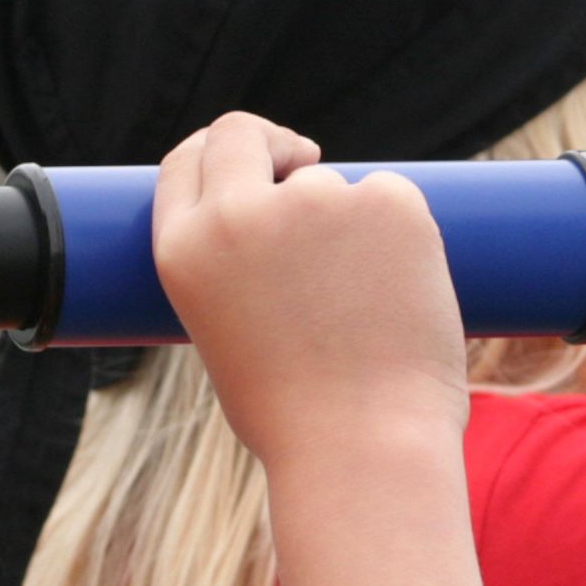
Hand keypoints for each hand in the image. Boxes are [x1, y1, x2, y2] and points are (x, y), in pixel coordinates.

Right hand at [150, 111, 468, 463]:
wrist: (365, 450)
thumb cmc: (299, 420)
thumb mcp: (231, 338)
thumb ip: (240, 271)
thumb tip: (285, 231)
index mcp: (184, 250)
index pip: (185, 162)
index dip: (216, 152)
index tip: (249, 156)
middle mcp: (238, 214)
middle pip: (241, 134)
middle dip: (271, 142)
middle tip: (304, 159)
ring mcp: (314, 200)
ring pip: (334, 188)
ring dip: (350, 226)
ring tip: (363, 317)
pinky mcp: (387, 200)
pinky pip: (393, 201)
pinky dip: (401, 239)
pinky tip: (400, 303)